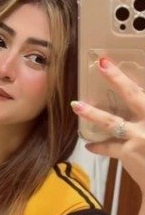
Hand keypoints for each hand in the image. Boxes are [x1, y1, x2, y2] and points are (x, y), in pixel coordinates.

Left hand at [71, 58, 144, 194]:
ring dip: (92, 113)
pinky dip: (99, 146)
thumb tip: (136, 101)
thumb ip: (143, 113)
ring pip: (112, 121)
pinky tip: (89, 145)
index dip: (127, 77)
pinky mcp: (129, 152)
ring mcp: (141, 136)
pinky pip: (109, 147)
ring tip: (76, 105)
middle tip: (102, 64)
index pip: (143, 92)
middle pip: (133, 95)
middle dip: (117, 78)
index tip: (116, 62)